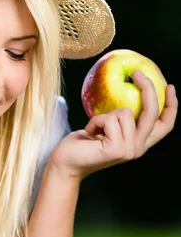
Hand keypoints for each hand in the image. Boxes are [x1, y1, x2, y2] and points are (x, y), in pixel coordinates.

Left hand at [50, 71, 177, 181]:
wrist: (66, 162)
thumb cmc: (82, 143)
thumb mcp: (107, 127)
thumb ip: (121, 119)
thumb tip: (129, 88)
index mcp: (139, 143)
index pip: (165, 125)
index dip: (172, 105)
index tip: (170, 86)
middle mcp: (138, 148)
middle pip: (153, 112)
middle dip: (148, 89)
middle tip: (136, 73)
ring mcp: (129, 150)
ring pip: (125, 113)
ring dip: (104, 115)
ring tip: (94, 128)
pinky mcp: (117, 149)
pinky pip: (109, 119)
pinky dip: (95, 121)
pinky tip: (89, 132)